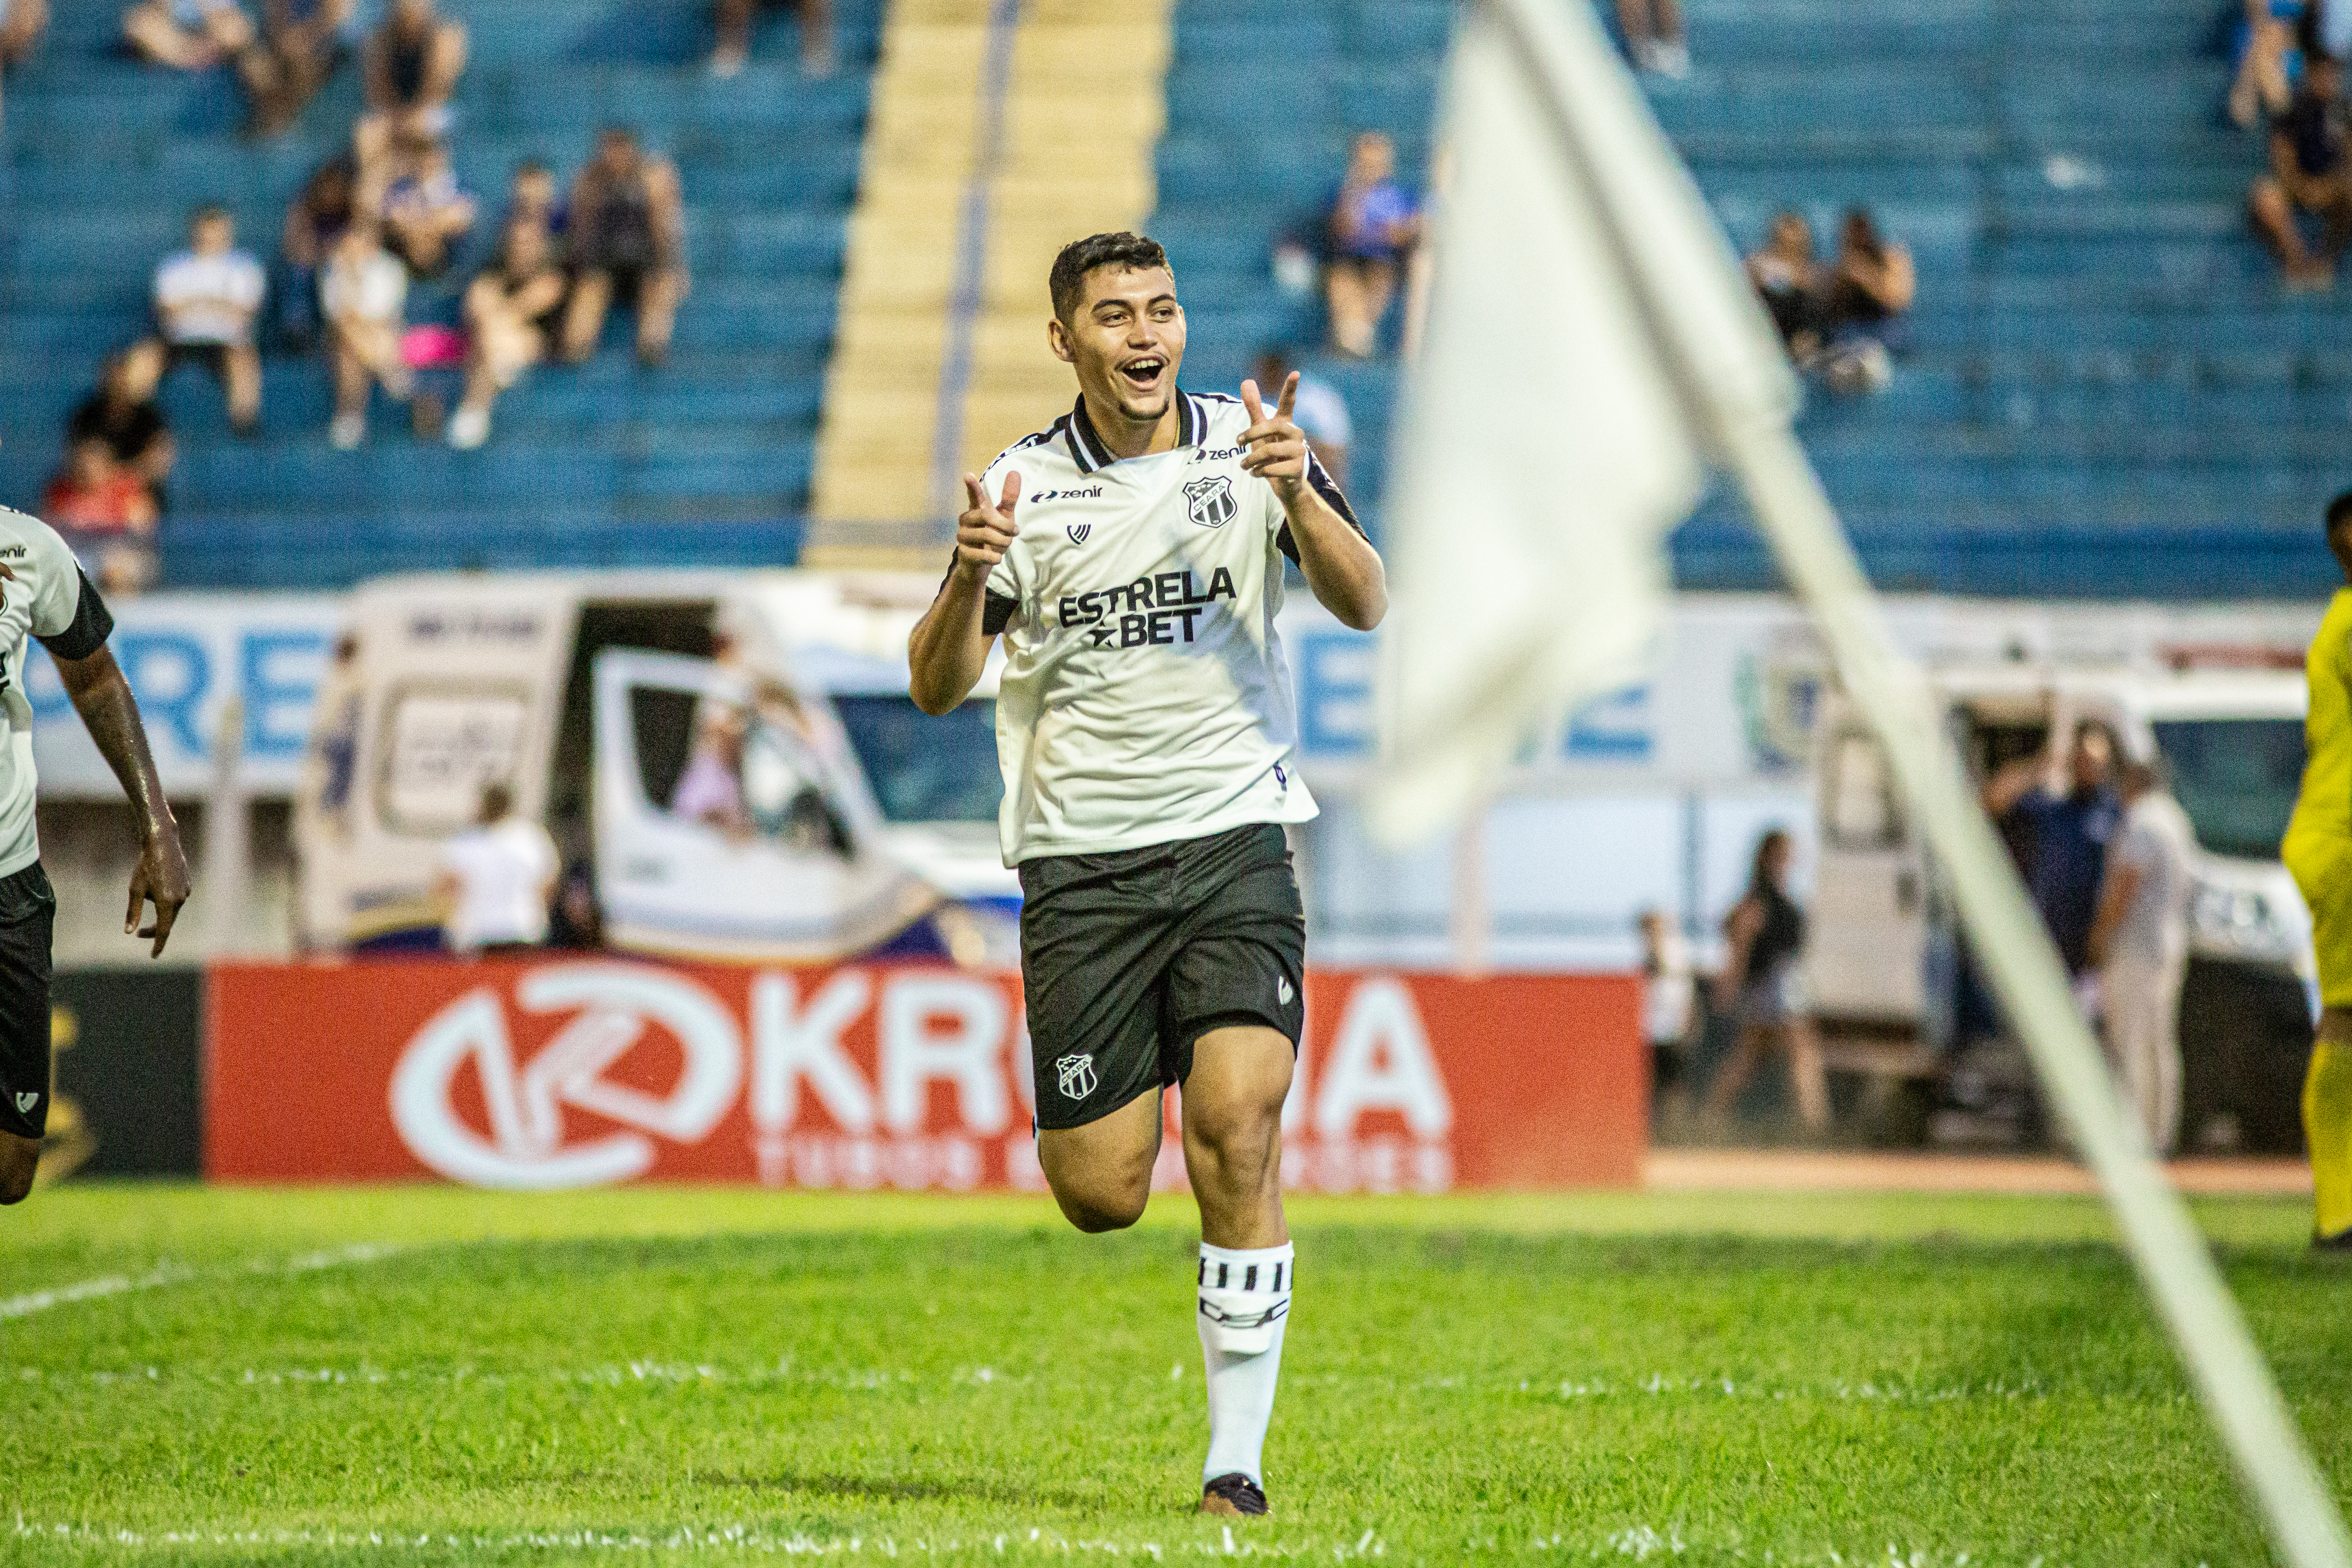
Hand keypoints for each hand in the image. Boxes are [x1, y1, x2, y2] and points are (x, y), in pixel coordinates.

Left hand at [127, 824, 190, 958]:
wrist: (163, 844)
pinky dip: (166, 900)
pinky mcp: (188, 886)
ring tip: (147, 888)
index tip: (153, 956)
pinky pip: (175, 900)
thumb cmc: (145, 866)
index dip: (157, 944)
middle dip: (154, 930)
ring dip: (159, 910)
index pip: (163, 930)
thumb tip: (129, 931)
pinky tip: (157, 883)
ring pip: (171, 910)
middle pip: (168, 923)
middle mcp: (180, 899)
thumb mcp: (134, 890)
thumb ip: (133, 912)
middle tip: (138, 934)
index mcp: (167, 902)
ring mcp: (186, 892)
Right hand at [955, 470, 1019, 579]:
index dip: (972, 487)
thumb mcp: (1005, 518)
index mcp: (976, 509)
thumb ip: (1009, 498)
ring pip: (987, 535)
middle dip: (1005, 526)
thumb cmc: (994, 537)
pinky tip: (994, 557)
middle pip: (987, 516)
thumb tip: (1014, 472)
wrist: (982, 565)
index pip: (974, 496)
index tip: (968, 475)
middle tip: (1012, 534)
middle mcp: (966, 520)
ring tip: (1003, 546)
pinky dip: (995, 557)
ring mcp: (962, 536)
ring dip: (1003, 543)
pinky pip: (984, 554)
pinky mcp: (963, 553)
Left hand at [1240, 373, 1307, 504]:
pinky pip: (1272, 468)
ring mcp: (1299, 451)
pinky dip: (1259, 472)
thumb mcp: (1260, 431)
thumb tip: (1247, 381)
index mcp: (1286, 423)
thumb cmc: (1272, 455)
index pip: (1288, 403)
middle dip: (1251, 434)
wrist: (1285, 485)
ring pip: (1269, 450)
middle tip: (1237, 443)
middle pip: (1271, 426)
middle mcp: (1296, 434)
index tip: (1295, 372)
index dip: (1290, 388)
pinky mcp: (1297, 469)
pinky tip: (1256, 474)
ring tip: (1244, 465)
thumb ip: (1254, 408)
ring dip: (1251, 459)